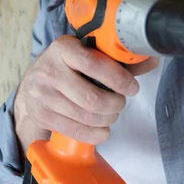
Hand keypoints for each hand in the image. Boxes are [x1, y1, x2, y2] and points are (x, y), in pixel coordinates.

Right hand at [13, 35, 157, 153]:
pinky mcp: (41, 114)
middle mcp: (49, 70)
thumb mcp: (87, 53)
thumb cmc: (67, 65)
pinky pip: (74, 130)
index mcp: (63, 48)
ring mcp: (42, 94)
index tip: (132, 88)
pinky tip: (102, 129)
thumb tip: (151, 59)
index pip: (94, 64)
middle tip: (120, 103)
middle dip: (114, 105)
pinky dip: (94, 134)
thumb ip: (118, 58)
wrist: (31, 82)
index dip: (118, 79)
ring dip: (107, 119)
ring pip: (84, 116)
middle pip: (91, 98)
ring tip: (112, 114)